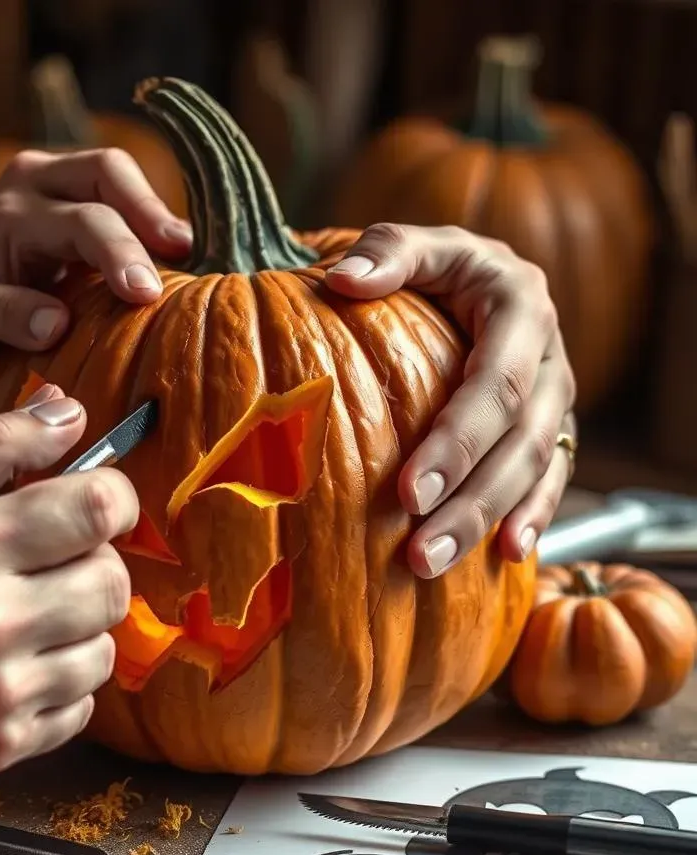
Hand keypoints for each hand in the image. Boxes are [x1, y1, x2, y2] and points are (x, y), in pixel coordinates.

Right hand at [0, 148, 192, 402]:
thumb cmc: (18, 302)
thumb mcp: (71, 277)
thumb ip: (119, 268)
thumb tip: (203, 282)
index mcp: (54, 188)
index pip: (111, 172)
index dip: (155, 206)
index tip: (192, 250)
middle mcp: (19, 200)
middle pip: (91, 196)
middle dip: (137, 234)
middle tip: (170, 278)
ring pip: (46, 227)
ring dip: (102, 255)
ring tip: (138, 294)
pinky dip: (25, 315)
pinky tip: (52, 333)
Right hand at [0, 385, 138, 785]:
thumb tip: (72, 412)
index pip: (100, 510)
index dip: (112, 496)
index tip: (96, 500)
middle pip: (113, 583)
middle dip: (94, 559)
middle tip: (55, 556)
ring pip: (104, 649)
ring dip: (80, 623)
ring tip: (32, 609)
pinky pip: (80, 708)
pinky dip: (62, 681)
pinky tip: (21, 660)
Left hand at [324, 223, 576, 578]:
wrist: (480, 278)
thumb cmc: (438, 265)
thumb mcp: (419, 245)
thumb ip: (387, 251)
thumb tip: (342, 278)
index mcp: (521, 308)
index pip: (495, 385)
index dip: (458, 442)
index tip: (409, 490)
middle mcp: (549, 357)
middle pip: (521, 441)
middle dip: (471, 501)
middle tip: (420, 552)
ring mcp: (557, 398)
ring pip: (536, 469)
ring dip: (490, 522)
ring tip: (436, 563)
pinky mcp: (552, 427)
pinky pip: (550, 479)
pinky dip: (532, 517)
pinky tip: (506, 555)